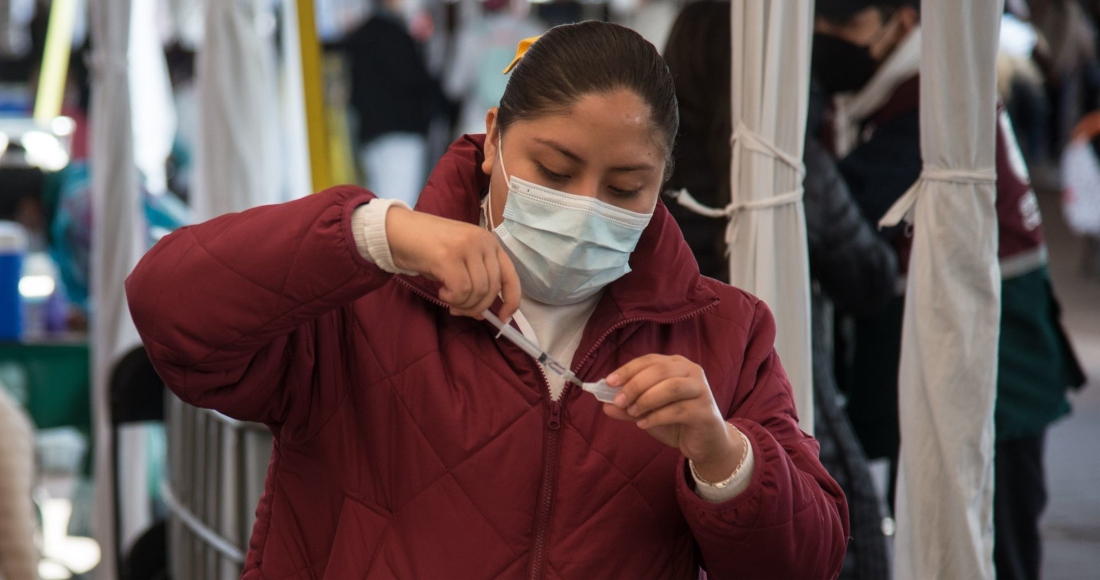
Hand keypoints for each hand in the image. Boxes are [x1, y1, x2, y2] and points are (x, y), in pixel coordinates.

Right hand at [385, 206, 520, 320]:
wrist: (397, 231)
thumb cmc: (428, 247)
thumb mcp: (460, 259)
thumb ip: (476, 280)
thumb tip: (484, 312)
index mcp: (489, 242)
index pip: (510, 276)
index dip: (511, 300)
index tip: (504, 318)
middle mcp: (482, 242)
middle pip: (492, 288)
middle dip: (477, 307)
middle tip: (459, 309)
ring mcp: (466, 247)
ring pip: (477, 292)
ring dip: (462, 303)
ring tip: (447, 297)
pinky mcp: (448, 256)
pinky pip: (460, 291)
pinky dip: (451, 298)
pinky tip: (441, 291)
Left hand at [603, 354, 743, 481]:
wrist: (706, 443)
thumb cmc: (676, 422)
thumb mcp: (647, 413)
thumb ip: (628, 408)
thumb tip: (605, 405)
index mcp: (676, 365)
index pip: (649, 360)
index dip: (628, 369)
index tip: (609, 382)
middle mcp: (691, 372)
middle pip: (659, 371)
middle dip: (635, 385)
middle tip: (619, 401)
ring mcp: (701, 390)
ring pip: (670, 388)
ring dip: (646, 400)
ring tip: (632, 413)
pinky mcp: (705, 410)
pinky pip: (678, 410)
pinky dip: (656, 417)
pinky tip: (644, 424)